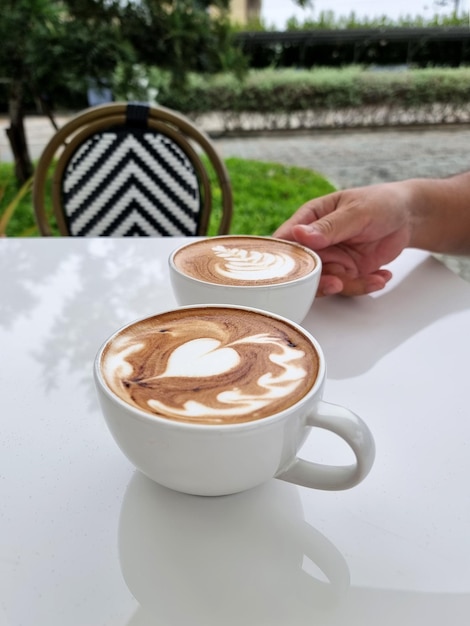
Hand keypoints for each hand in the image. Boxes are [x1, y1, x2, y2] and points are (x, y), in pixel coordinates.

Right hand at [273, 182, 413, 295]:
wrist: (408, 216)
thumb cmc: (380, 202)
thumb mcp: (356, 212)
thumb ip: (328, 227)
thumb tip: (299, 234)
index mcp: (309, 219)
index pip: (286, 241)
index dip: (285, 259)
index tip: (299, 270)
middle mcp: (315, 242)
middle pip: (302, 269)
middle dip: (320, 280)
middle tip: (337, 282)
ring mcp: (331, 259)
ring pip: (325, 283)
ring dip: (349, 285)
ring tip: (373, 279)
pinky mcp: (346, 271)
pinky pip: (347, 286)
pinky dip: (365, 286)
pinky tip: (382, 276)